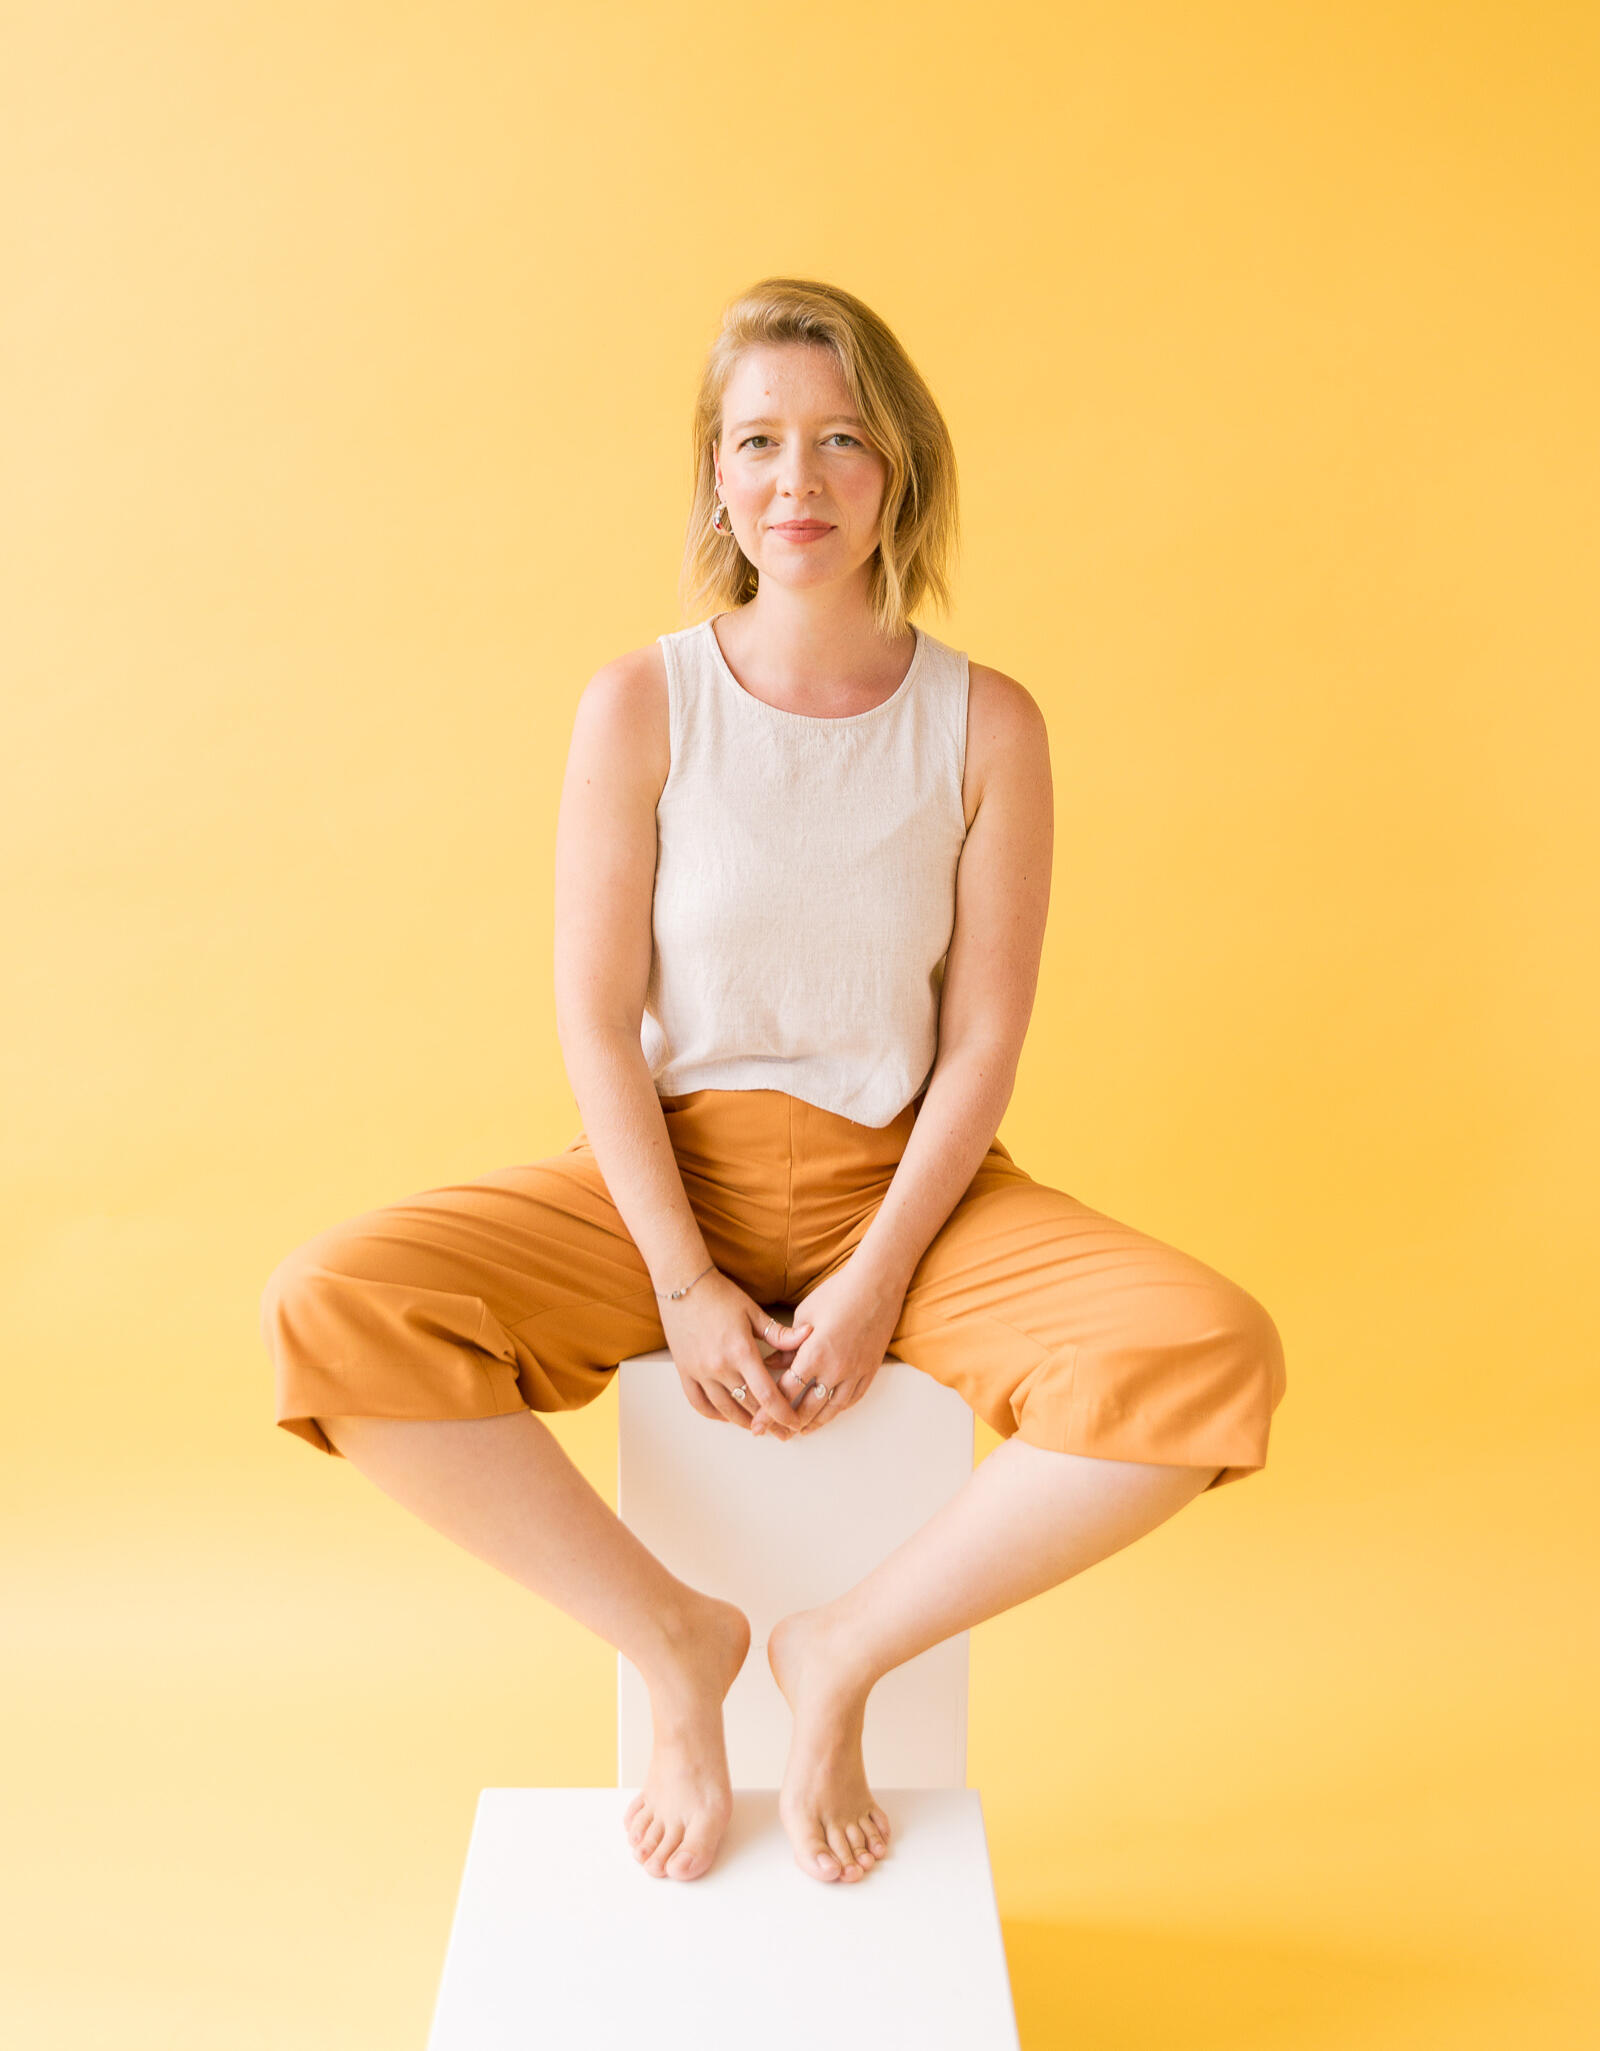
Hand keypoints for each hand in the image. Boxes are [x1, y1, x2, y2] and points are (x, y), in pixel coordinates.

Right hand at [659, 1269, 813, 1436]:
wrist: (682, 1283)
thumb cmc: (720, 1294)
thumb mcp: (753, 1311)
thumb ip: (779, 1333)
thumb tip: (809, 1335)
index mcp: (741, 1351)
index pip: (767, 1394)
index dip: (783, 1414)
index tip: (794, 1424)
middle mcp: (719, 1366)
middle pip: (749, 1406)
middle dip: (769, 1422)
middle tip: (783, 1432)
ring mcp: (699, 1371)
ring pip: (725, 1409)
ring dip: (744, 1422)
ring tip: (760, 1427)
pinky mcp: (685, 1371)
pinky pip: (699, 1403)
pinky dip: (715, 1414)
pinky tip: (728, 1416)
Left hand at [770, 1261, 906, 1436]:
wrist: (877, 1285)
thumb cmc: (836, 1293)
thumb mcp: (804, 1316)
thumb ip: (786, 1346)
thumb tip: (770, 1364)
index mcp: (814, 1353)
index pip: (785, 1391)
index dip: (768, 1411)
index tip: (757, 1424)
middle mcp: (835, 1368)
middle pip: (807, 1408)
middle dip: (788, 1424)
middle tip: (774, 1435)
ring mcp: (855, 1372)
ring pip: (831, 1409)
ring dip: (814, 1423)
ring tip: (799, 1431)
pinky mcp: (870, 1371)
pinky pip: (851, 1400)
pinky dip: (836, 1410)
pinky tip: (827, 1414)